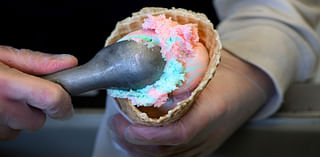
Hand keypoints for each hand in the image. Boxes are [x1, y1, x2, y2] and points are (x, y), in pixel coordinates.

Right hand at [0, 46, 77, 140]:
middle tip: (22, 93)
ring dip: (18, 117)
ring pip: (20, 128)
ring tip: (3, 98)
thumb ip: (35, 61)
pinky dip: (5, 122)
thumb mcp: (0, 55)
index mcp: (6, 85)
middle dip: (36, 109)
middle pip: (37, 120)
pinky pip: (6, 133)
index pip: (52, 100)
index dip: (64, 102)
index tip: (66, 103)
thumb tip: (68, 63)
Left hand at [109, 49, 273, 156]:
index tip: (127, 127)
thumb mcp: (206, 64)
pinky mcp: (202, 148)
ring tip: (120, 133)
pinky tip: (136, 143)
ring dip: (138, 149)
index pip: (180, 132)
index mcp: (213, 109)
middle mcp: (209, 134)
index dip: (150, 135)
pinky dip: (150, 152)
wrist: (250, 87)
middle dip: (134, 143)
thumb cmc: (228, 73)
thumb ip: (178, 68)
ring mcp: (205, 144)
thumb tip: (145, 63)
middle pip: (167, 151)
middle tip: (116, 125)